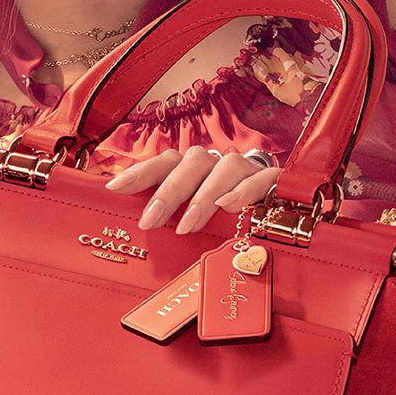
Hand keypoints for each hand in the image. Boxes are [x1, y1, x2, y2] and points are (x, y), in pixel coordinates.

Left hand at [104, 146, 280, 234]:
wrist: (280, 212)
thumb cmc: (226, 220)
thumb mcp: (194, 220)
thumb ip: (170, 220)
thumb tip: (135, 231)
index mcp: (194, 169)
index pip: (164, 163)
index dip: (140, 173)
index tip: (115, 188)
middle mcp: (217, 164)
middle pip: (190, 164)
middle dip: (168, 192)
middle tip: (150, 221)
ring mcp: (246, 170)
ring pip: (224, 169)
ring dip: (202, 196)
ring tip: (187, 225)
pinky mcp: (274, 181)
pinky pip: (260, 179)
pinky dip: (244, 191)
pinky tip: (230, 207)